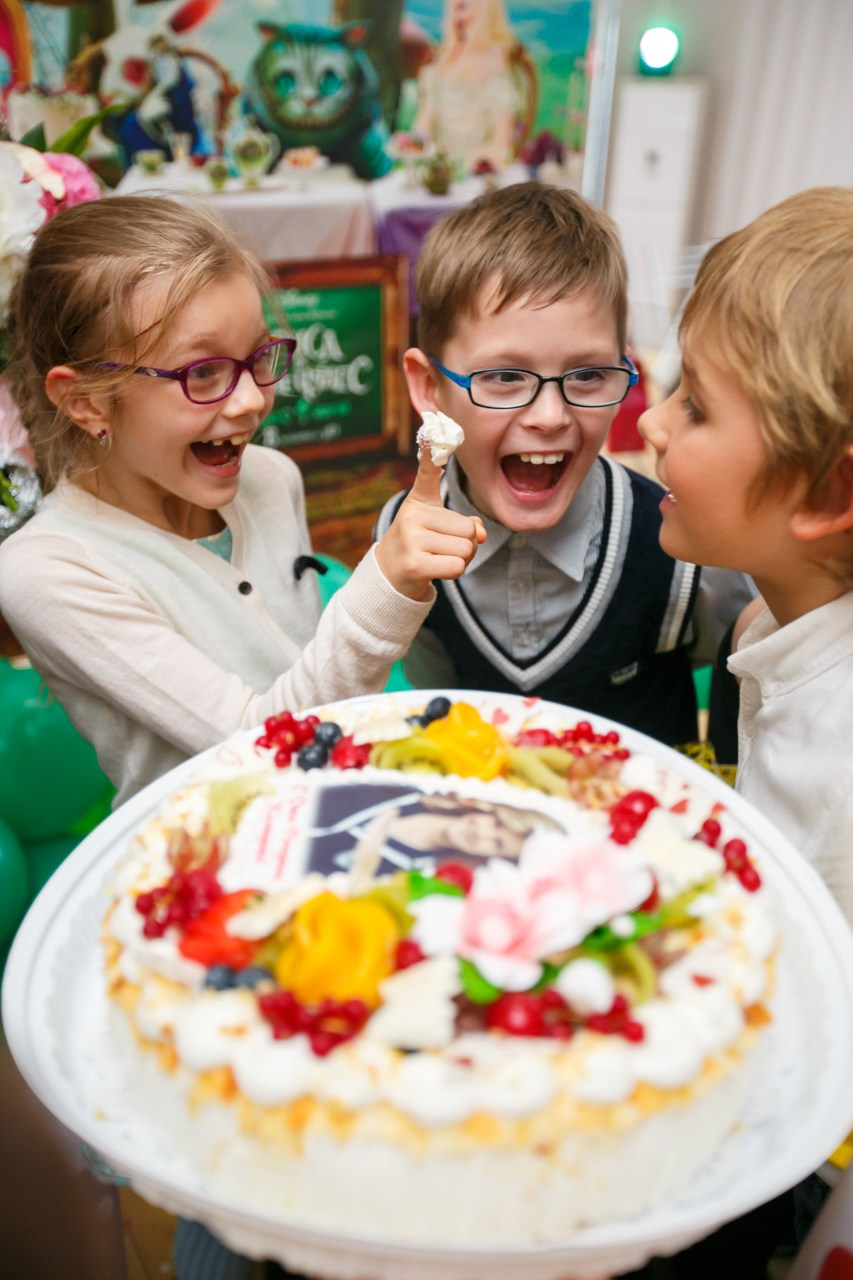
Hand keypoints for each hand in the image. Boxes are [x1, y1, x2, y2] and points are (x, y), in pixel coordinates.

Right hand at [375, 450, 485, 600]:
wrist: (389, 574)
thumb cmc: (422, 545)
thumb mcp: (441, 525)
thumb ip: (467, 524)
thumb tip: (479, 534)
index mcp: (420, 498)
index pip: (429, 468)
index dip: (434, 447)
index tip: (435, 423)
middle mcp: (413, 513)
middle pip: (469, 528)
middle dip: (466, 544)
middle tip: (443, 548)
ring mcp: (411, 538)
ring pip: (466, 548)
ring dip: (462, 559)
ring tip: (439, 558)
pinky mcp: (414, 563)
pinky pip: (457, 566)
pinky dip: (454, 572)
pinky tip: (435, 570)